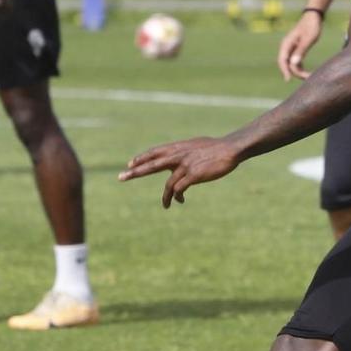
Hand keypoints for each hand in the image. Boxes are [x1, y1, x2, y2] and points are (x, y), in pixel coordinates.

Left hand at [119, 136, 241, 206]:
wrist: (230, 149)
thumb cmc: (215, 147)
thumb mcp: (195, 145)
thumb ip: (184, 151)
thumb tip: (178, 156)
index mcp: (177, 147)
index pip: (154, 152)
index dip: (141, 158)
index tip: (130, 163)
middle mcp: (177, 155)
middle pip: (151, 164)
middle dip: (135, 172)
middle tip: (121, 177)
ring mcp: (184, 165)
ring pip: (168, 184)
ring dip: (165, 197)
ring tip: (166, 205)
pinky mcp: (193, 175)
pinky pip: (179, 190)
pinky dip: (177, 197)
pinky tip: (179, 201)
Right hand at [277, 9, 323, 79]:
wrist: (314, 16)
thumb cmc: (311, 26)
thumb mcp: (308, 39)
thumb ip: (301, 51)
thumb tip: (293, 64)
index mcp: (287, 44)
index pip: (282, 60)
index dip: (284, 71)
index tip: (288, 80)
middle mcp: (286, 47)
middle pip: (286, 64)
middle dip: (295, 73)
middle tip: (307, 78)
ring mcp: (291, 49)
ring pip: (291, 64)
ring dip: (298, 71)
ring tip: (310, 76)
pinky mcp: (296, 50)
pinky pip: (295, 62)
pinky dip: (300, 68)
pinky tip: (308, 73)